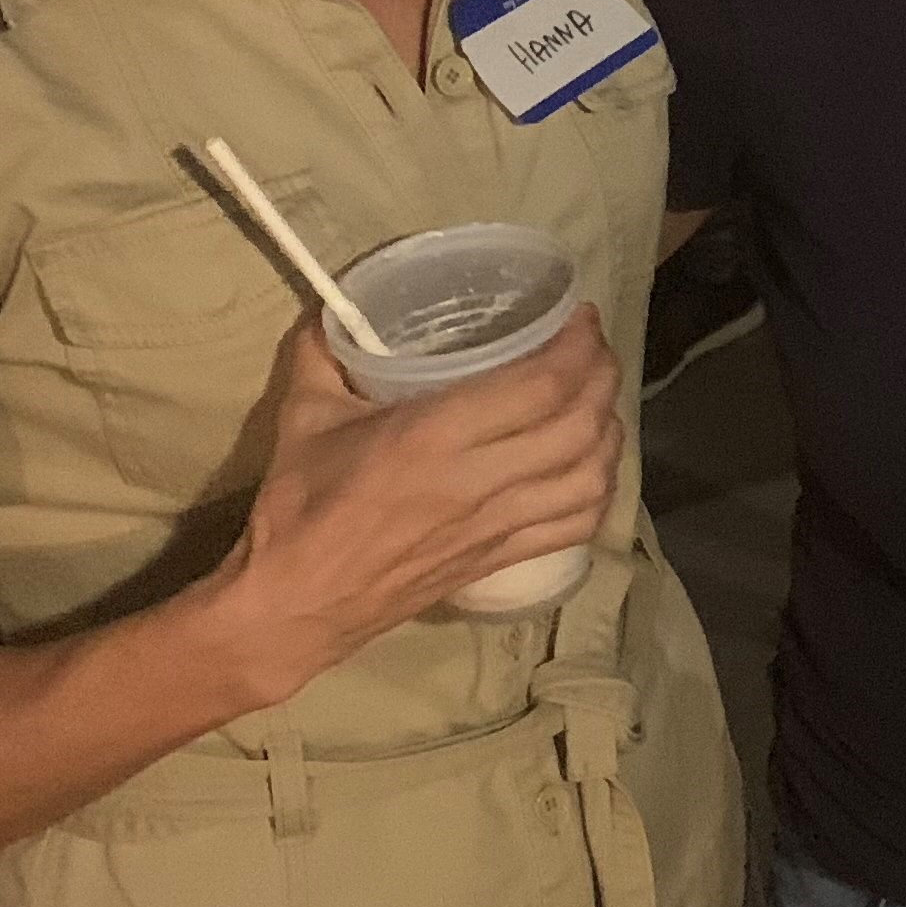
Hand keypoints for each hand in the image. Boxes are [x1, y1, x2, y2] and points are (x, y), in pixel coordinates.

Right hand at [209, 310, 623, 707]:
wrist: (296, 602)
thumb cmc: (298, 505)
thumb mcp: (303, 415)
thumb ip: (323, 352)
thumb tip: (337, 304)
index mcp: (433, 436)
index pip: (539, 385)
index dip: (576, 347)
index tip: (579, 318)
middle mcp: (477, 480)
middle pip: (577, 426)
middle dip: (602, 379)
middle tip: (594, 351)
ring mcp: (496, 525)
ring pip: (587, 476)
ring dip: (609, 433)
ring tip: (600, 402)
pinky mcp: (500, 558)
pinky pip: (574, 524)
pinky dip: (600, 490)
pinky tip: (595, 465)